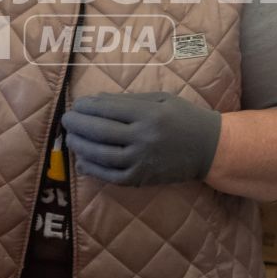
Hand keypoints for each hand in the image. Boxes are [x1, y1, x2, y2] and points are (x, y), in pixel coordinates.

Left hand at [62, 92, 222, 186]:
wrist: (210, 148)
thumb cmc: (184, 118)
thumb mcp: (160, 99)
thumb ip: (128, 100)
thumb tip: (94, 101)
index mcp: (149, 114)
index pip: (107, 109)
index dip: (87, 106)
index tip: (76, 104)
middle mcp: (144, 137)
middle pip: (99, 131)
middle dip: (77, 124)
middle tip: (66, 120)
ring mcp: (142, 160)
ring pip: (101, 154)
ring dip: (80, 146)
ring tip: (70, 138)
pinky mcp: (142, 178)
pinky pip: (111, 175)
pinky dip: (93, 169)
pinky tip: (82, 161)